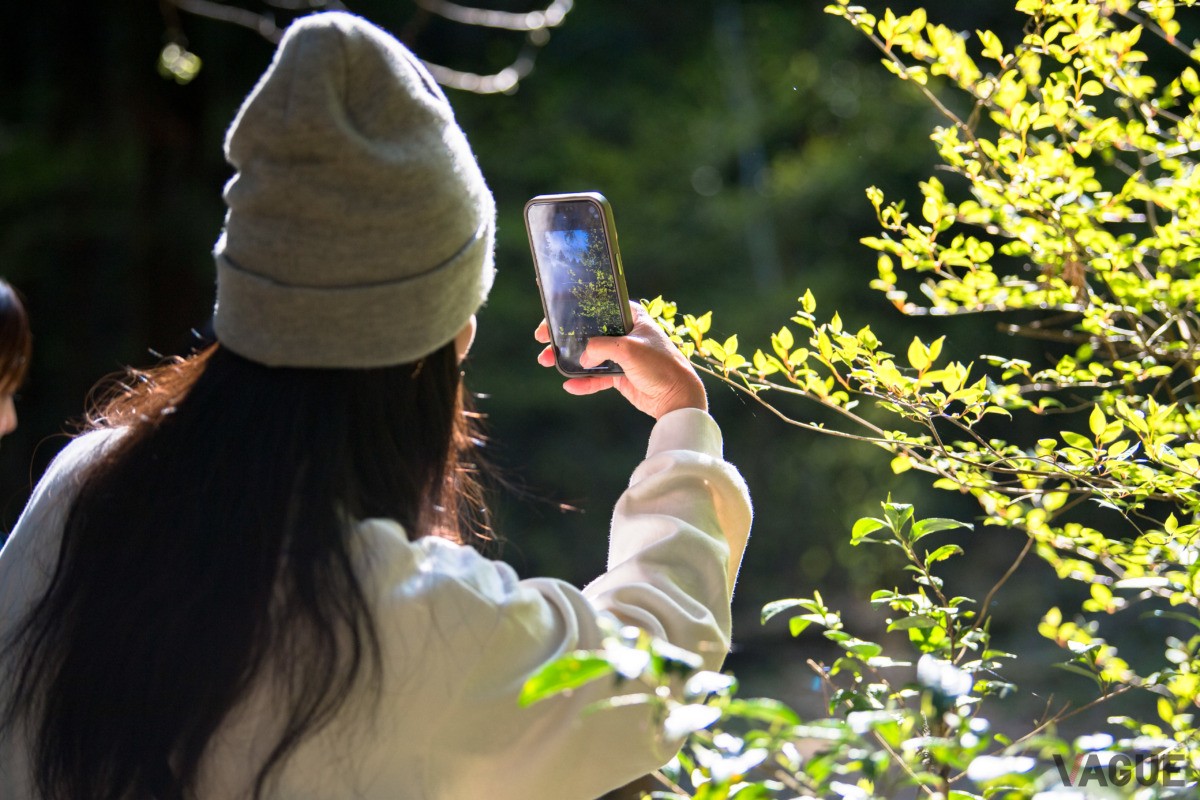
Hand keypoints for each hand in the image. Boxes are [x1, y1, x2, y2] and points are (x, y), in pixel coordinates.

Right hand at [535, 303, 706, 418]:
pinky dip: (583, 382)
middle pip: (587, 331)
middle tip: (542, 340)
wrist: (678, 398)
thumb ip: (599, 347)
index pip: (597, 307)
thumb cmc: (660, 365)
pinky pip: (596, 377)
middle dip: (563, 336)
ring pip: (588, 355)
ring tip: (546, 362)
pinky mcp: (621, 376)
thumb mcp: (628, 349)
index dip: (572, 311)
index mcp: (631, 317)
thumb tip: (581, 357)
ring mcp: (622, 355)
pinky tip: (569, 385)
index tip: (551, 317)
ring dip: (567, 359)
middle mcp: (625, 333)